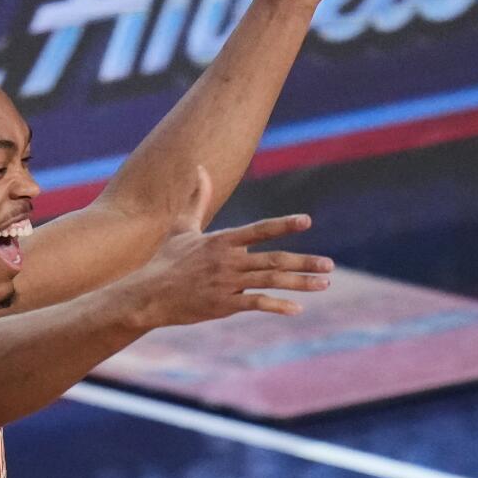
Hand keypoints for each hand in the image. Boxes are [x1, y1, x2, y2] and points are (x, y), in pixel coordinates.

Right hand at [131, 168, 333, 324]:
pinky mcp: (223, 305)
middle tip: (330, 265)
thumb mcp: (182, 227)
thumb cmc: (166, 260)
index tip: (307, 221)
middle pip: (274, 259)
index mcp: (222, 241)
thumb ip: (197, 199)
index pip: (259, 230)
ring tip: (324, 284)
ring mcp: (227, 283)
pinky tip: (297, 309)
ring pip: (270, 282)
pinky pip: (255, 304)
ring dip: (300, 283)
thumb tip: (199, 168)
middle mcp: (228, 260)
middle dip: (304, 262)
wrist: (148, 294)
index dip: (283, 225)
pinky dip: (277, 306)